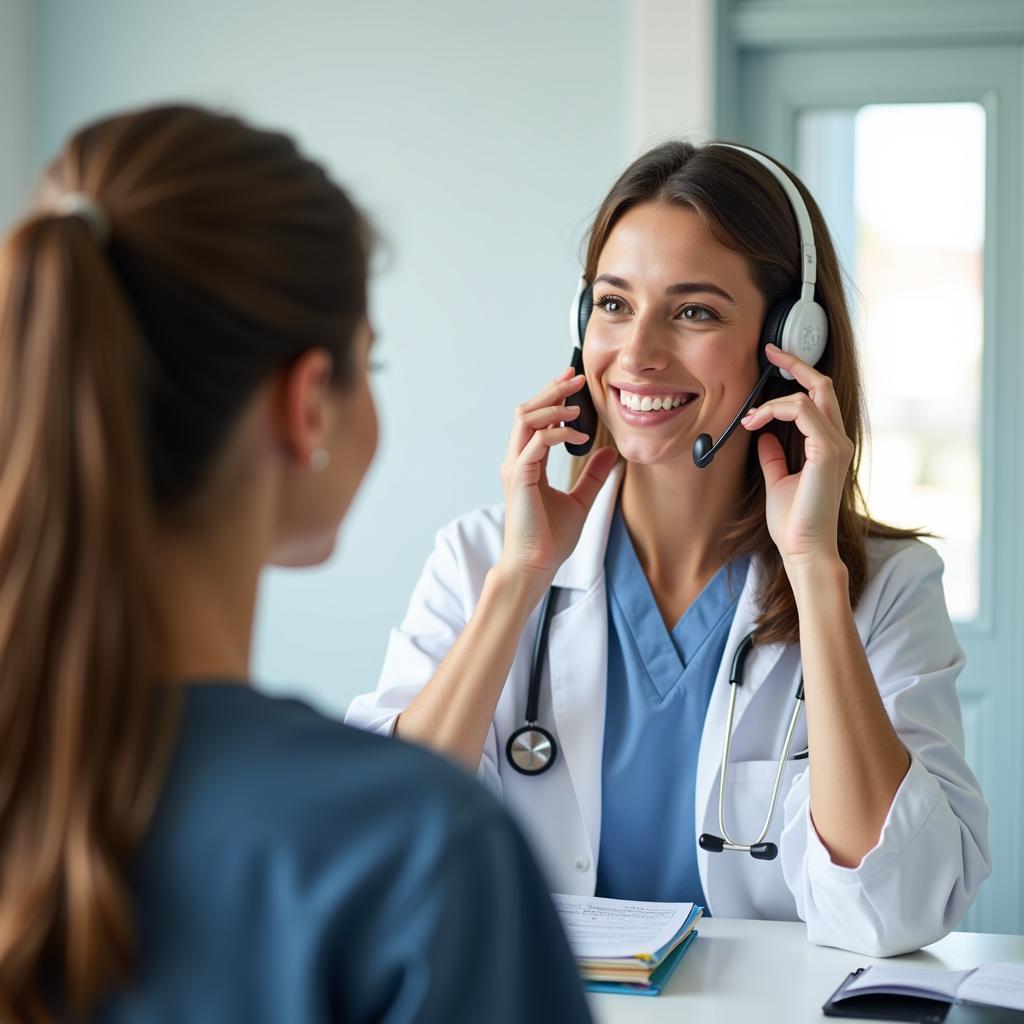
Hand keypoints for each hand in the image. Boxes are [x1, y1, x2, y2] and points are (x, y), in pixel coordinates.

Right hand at [497, 368, 617, 590]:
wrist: (535, 565)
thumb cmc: (550, 540)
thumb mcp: (580, 501)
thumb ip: (593, 476)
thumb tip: (611, 454)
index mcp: (527, 464)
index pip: (536, 420)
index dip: (553, 397)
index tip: (573, 382)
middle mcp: (517, 461)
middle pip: (528, 410)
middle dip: (552, 390)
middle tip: (576, 378)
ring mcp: (515, 468)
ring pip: (526, 419)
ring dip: (552, 406)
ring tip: (577, 405)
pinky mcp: (519, 478)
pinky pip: (536, 442)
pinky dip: (557, 432)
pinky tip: (579, 436)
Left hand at [740, 344, 853, 574]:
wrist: (803, 550)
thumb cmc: (793, 522)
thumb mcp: (778, 481)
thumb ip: (774, 457)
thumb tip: (764, 436)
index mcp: (828, 445)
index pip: (819, 397)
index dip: (798, 374)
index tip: (774, 361)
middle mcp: (838, 440)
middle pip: (822, 385)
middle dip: (794, 363)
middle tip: (768, 352)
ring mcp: (837, 445)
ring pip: (809, 395)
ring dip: (773, 401)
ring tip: (749, 418)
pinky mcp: (827, 452)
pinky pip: (803, 412)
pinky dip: (775, 411)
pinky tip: (755, 425)